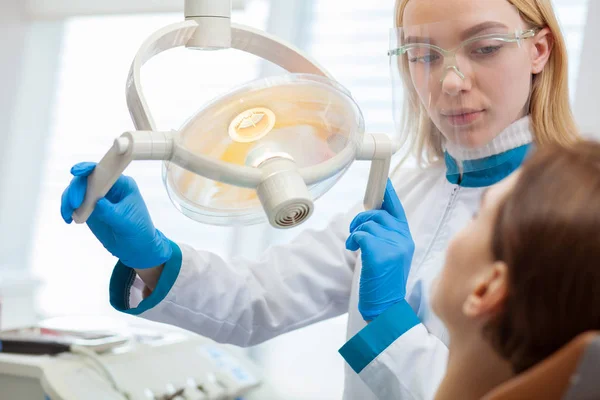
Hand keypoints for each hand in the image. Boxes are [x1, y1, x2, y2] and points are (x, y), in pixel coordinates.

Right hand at [60, 162, 171, 268]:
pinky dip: (67, 209)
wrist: (135, 247)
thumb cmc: (138, 229)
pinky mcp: (89, 209)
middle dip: (76, 189)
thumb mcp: (127, 221)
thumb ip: (111, 211)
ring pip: (76, 191)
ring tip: (68, 214)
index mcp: (121, 184)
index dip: (88, 167)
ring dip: (68, 200)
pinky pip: (74, 204)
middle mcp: (107, 187)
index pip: (103, 170)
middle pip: (85, 179)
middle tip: (74, 204)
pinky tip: (68, 218)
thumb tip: (98, 202)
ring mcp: (97, 197)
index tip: (76, 172)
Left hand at [346, 179, 413, 320]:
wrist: (386, 307)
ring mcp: (394, 246)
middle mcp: (403, 239)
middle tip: (355, 232)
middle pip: (378, 213)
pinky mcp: (381, 254)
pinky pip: (361, 235)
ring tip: (354, 245)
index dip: (389, 194)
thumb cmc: (384, 282)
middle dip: (361, 218)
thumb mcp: (392, 255)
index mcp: (406, 238)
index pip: (397, 209)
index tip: (382, 181)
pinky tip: (353, 249)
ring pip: (368, 223)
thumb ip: (386, 235)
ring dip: (355, 231)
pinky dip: (353, 239)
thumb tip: (371, 216)